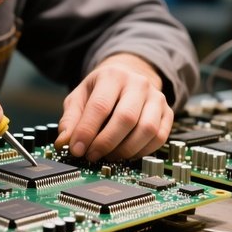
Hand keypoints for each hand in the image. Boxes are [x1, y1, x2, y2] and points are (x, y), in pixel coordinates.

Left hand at [56, 53, 172, 161]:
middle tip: (92, 156)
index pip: (100, 106)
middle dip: (106, 143)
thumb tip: (64, 142)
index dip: (87, 131)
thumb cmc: (101, 90)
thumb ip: (70, 119)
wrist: (128, 77)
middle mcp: (138, 84)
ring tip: (108, 156)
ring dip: (124, 150)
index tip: (76, 150)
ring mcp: (156, 98)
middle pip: (125, 118)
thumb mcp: (80, 97)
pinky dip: (141, 151)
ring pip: (146, 130)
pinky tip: (126, 153)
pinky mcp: (168, 113)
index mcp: (112, 76)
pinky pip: (159, 138)